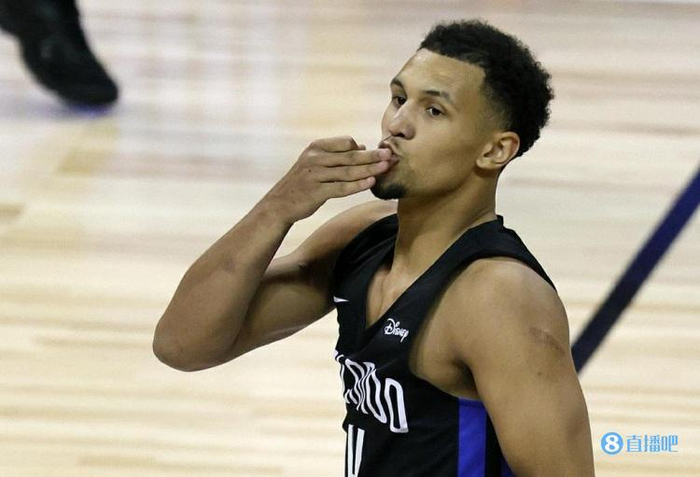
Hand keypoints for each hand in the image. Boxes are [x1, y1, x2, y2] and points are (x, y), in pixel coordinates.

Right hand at [262, 136, 395, 223]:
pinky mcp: (316, 192)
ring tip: (386, 168)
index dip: (363, 147)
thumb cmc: (301, 183)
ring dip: (370, 169)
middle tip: (391, 155)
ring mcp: (314, 175)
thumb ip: (337, 154)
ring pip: (348, 171)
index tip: (379, 151)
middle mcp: (315, 158)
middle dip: (373, 156)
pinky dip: (358, 185)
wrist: (279, 204)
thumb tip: (362, 146)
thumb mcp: (314, 162)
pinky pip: (342, 188)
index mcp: (315, 147)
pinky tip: (371, 182)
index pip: (345, 141)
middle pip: (350, 155)